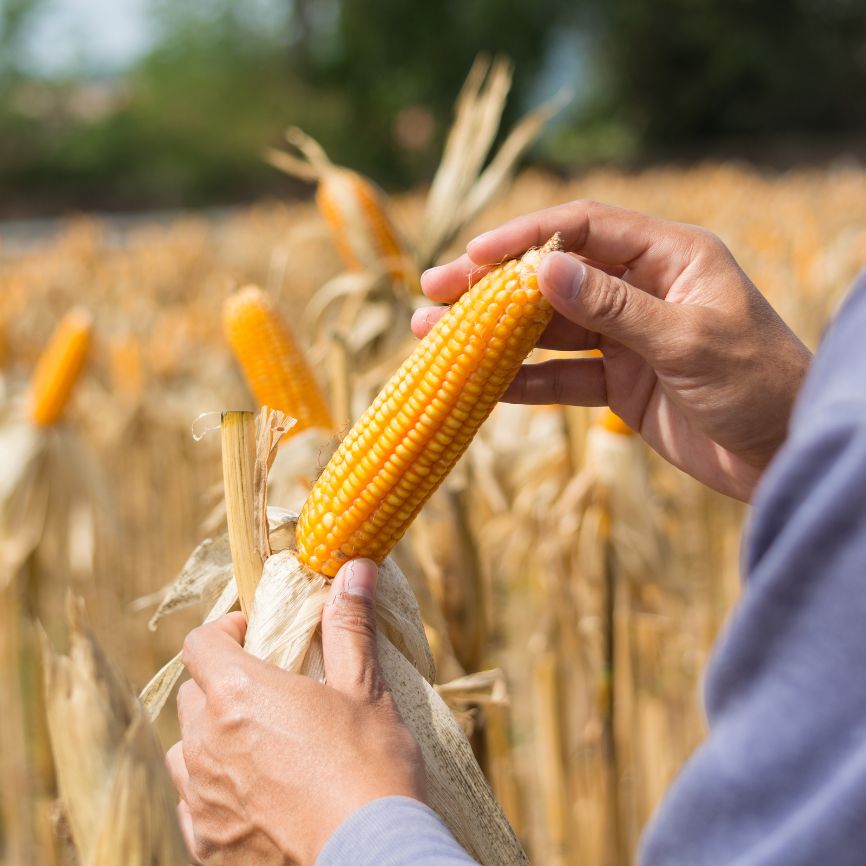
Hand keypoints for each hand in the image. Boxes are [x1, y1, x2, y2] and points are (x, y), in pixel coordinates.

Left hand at [166, 559, 424, 865]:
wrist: (368, 855)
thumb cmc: (370, 765)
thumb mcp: (364, 688)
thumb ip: (349, 625)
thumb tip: (355, 568)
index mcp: (239, 694)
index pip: (200, 643)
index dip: (224, 631)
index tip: (255, 634)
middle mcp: (206, 743)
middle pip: (192, 695)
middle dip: (220, 683)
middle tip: (263, 689)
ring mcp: (201, 799)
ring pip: (184, 752)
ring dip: (209, 738)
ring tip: (253, 744)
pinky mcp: (206, 844)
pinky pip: (191, 805)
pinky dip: (212, 791)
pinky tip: (251, 796)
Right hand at [417, 200, 811, 500]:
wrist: (785, 455)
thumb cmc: (759, 385)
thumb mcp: (689, 341)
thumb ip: (615, 307)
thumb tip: (544, 272)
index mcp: (669, 257)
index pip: (585, 229)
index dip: (526, 238)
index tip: (474, 256)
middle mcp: (642, 289)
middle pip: (555, 277)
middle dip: (493, 285)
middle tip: (434, 291)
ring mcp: (626, 338)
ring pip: (549, 328)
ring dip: (495, 334)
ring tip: (435, 334)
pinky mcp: (618, 382)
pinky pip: (561, 376)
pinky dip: (523, 381)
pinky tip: (482, 385)